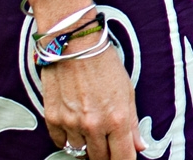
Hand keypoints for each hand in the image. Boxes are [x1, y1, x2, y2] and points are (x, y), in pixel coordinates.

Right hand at [38, 43, 136, 159]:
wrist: (73, 44)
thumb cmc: (103, 63)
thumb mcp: (127, 91)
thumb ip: (133, 124)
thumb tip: (139, 146)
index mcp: (117, 118)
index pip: (123, 157)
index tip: (123, 159)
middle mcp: (94, 125)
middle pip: (100, 159)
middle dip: (106, 155)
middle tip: (106, 144)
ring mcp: (71, 124)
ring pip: (79, 152)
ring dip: (86, 145)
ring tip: (89, 127)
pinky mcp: (53, 119)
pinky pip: (60, 143)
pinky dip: (67, 138)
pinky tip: (73, 124)